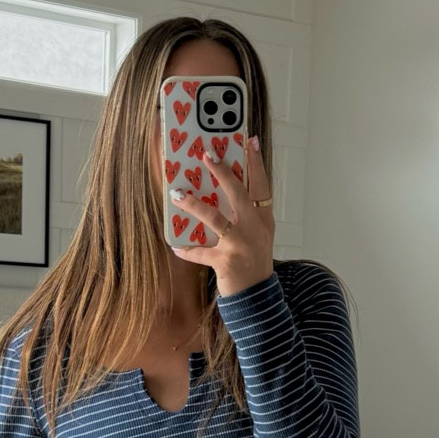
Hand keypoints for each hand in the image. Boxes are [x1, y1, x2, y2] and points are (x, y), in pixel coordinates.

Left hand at [170, 134, 274, 298]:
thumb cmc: (252, 261)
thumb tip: (221, 189)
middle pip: (239, 195)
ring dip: (194, 205)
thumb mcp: (256, 235)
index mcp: (263, 220)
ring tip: (177, 194)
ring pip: (216, 219)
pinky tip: (175, 246)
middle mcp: (254, 230)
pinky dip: (187, 250)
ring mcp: (240, 246)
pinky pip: (201, 253)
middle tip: (207, 154)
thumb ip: (245, 214)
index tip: (248, 140)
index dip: (255, 163)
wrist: (256, 297)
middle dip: (223, 173)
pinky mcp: (225, 262)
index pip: (261, 186)